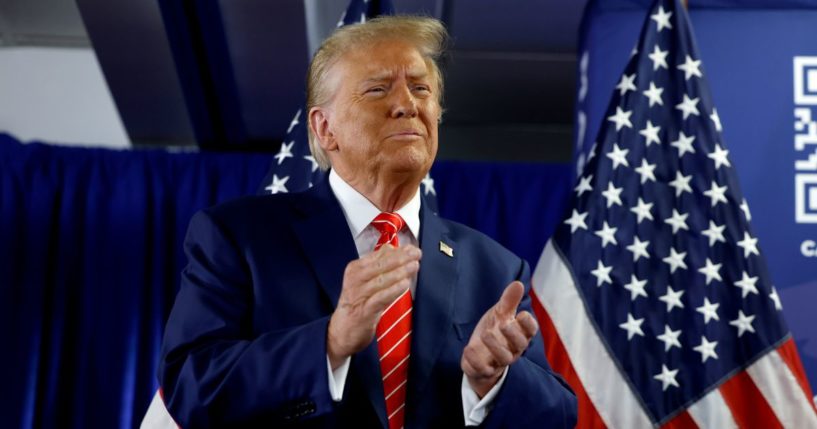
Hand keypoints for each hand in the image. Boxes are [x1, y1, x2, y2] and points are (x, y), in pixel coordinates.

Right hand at [327, 245, 421, 368]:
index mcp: (355, 268)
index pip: (378, 255)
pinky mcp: (364, 311)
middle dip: (401, 258)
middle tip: (417, 254)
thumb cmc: (357, 303)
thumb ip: (378, 265)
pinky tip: (405, 284)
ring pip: (381, 280)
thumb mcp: (365, 281)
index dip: (397, 251)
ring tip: (414, 266)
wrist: (342, 330)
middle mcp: (355, 279)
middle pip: (380, 265)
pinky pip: (380, 298)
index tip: (412, 248)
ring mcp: (358, 295)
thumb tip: (393, 248)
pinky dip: (393, 290)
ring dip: (400, 272)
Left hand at [461, 281, 538, 396]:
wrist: (478, 355)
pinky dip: (475, 360)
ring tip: (485, 334)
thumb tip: (518, 283)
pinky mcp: (485, 370)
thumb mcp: (500, 314)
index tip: (521, 314)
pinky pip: (483, 369)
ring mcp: (499, 361)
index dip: (528, 324)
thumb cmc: (495, 331)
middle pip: (520, 345)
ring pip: (503, 358)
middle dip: (513, 334)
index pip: (531, 330)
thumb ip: (509, 301)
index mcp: (520, 334)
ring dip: (495, 346)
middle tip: (503, 324)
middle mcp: (513, 349)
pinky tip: (468, 348)